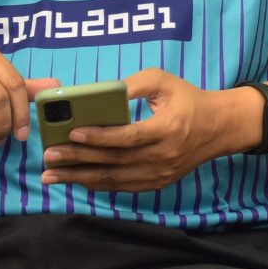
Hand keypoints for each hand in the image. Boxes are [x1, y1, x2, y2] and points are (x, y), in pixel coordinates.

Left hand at [41, 68, 243, 192]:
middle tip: (49, 156)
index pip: (128, 137)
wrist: (218, 128)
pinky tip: (76, 180)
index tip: (72, 133)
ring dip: (80, 178)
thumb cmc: (188, 100)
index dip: (98, 137)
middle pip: (114, 161)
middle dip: (77, 160)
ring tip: (52, 175)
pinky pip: (121, 187)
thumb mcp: (164, 81)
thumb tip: (100, 94)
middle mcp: (163, 157)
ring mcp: (160, 174)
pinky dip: (97, 185)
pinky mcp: (157, 183)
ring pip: (114, 179)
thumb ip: (134, 84)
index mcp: (167, 130)